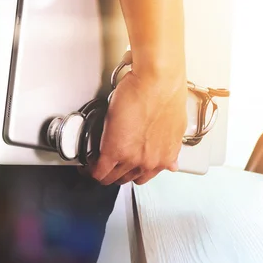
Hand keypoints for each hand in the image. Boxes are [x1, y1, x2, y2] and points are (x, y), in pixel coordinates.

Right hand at [87, 69, 187, 185]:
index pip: (144, 176)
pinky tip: (87, 166)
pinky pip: (99, 170)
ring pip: (113, 177)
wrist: (158, 83)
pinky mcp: (114, 151)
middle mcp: (150, 162)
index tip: (126, 169)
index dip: (132, 172)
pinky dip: (91, 170)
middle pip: (128, 179)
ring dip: (104, 173)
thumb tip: (172, 162)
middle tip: (110, 167)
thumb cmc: (167, 96)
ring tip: (97, 166)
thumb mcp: (175, 128)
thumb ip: (170, 148)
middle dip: (118, 174)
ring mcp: (132, 158)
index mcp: (166, 157)